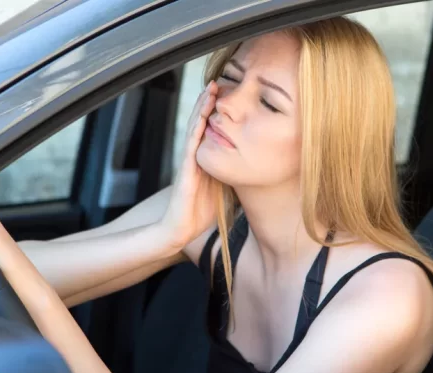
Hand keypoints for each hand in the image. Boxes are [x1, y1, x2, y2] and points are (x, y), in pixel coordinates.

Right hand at [162, 81, 218, 247]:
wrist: (179, 230)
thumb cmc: (199, 214)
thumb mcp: (224, 191)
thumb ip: (233, 177)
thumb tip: (253, 171)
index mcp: (205, 160)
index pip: (213, 130)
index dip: (220, 113)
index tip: (231, 95)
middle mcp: (196, 156)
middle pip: (203, 122)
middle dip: (210, 102)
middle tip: (220, 81)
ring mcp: (189, 160)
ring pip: (196, 126)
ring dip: (202, 106)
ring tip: (211, 88)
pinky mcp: (186, 168)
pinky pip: (192, 142)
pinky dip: (197, 125)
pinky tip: (203, 112)